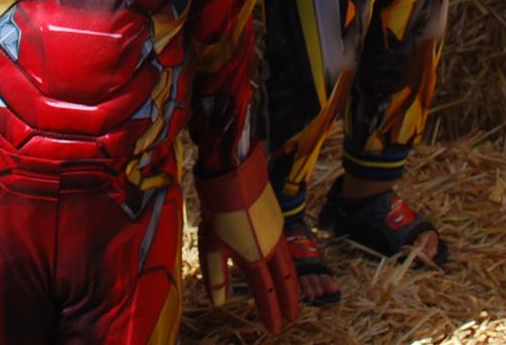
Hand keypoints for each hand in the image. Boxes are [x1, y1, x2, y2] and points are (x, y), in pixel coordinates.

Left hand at [195, 149, 299, 332]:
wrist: (234, 177)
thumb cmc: (219, 213)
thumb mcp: (212, 247)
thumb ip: (216, 277)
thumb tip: (219, 303)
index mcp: (255, 258)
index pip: (266, 292)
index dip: (270, 312)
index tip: (275, 328)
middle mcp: (271, 249)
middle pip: (285, 281)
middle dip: (289, 301)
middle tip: (293, 317)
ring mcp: (277, 233)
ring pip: (290, 265)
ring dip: (293, 283)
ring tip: (294, 296)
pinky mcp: (277, 220)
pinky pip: (287, 250)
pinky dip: (290, 265)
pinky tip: (284, 265)